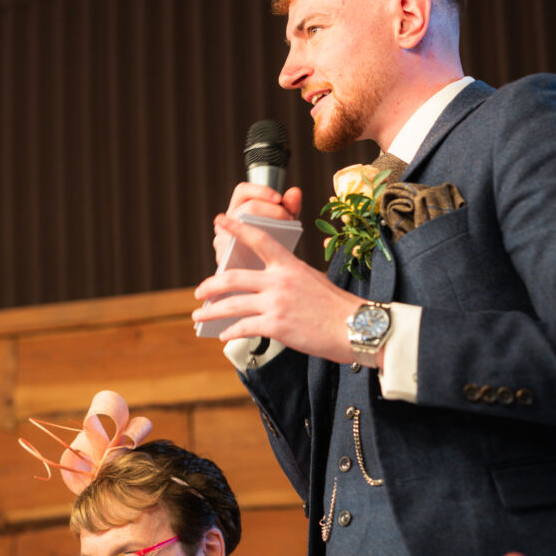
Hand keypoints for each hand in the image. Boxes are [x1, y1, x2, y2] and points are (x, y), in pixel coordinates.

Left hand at [195, 213, 362, 363]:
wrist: (357, 327)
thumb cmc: (337, 306)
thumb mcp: (313, 279)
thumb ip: (288, 276)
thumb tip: (267, 283)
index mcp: (289, 265)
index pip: (259, 240)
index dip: (236, 229)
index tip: (219, 221)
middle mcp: (279, 281)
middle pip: (233, 277)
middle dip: (210, 285)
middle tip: (199, 291)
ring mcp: (276, 303)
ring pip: (232, 304)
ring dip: (211, 311)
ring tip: (199, 315)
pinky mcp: (276, 326)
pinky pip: (243, 327)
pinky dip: (230, 332)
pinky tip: (224, 334)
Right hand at [214, 183, 302, 265]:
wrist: (263, 280)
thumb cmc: (273, 247)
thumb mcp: (284, 224)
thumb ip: (290, 207)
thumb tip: (295, 192)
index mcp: (237, 209)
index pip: (243, 191)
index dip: (261, 190)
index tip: (279, 198)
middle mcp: (225, 222)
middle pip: (247, 209)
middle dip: (272, 212)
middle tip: (289, 221)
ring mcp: (222, 240)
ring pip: (242, 228)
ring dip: (268, 230)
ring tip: (284, 237)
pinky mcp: (223, 259)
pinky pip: (239, 251)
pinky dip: (258, 250)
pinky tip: (273, 252)